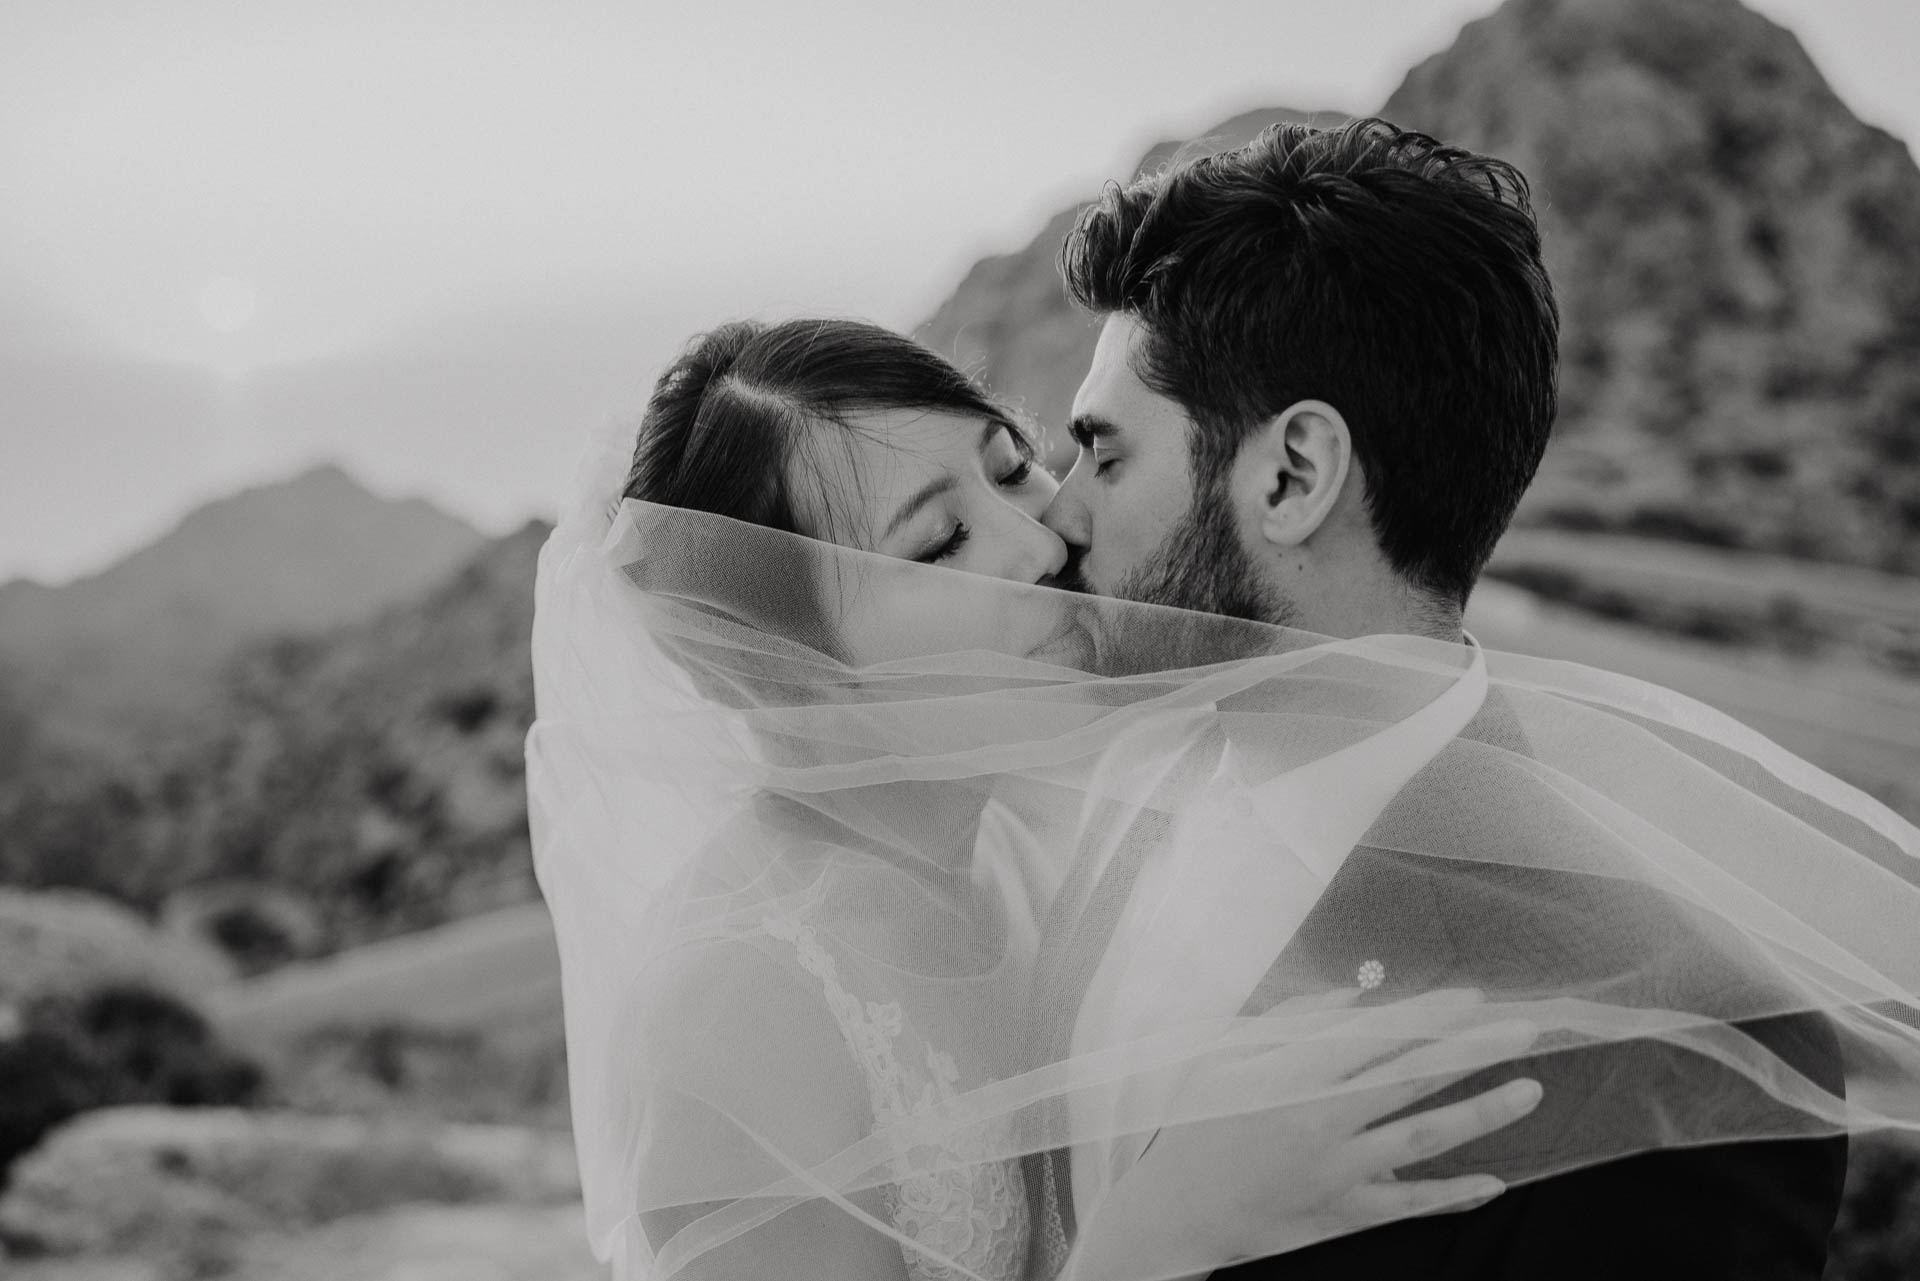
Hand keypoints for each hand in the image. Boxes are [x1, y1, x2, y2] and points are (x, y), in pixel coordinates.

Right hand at [1065, 988, 1541, 1278]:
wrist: (1172, 1210)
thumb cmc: (1194, 1124)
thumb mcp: (1228, 1056)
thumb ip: (1293, 1021)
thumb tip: (1356, 994)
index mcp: (1294, 1074)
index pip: (1380, 1035)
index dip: (1431, 1014)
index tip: (1473, 996)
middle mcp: (1323, 1120)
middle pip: (1416, 1077)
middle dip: (1476, 1049)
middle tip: (1527, 1028)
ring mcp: (1337, 1171)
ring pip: (1425, 1136)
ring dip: (1483, 1111)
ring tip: (1530, 1090)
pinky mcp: (1342, 1214)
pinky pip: (1409, 1203)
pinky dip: (1452, 1193)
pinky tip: (1493, 1181)